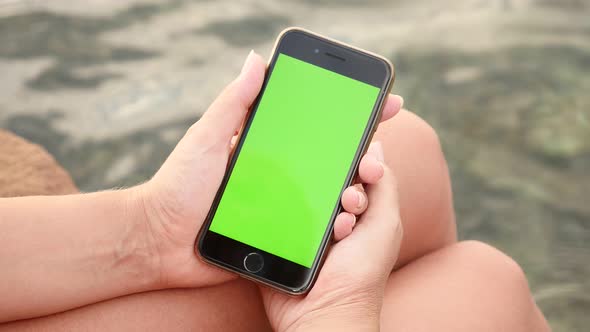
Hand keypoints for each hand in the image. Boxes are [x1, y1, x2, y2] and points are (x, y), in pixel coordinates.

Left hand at [139, 50, 404, 288]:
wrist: (159, 242)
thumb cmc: (178, 186)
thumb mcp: (206, 139)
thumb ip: (232, 104)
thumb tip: (257, 59)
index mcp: (263, 146)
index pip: (312, 124)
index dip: (347, 114)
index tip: (382, 104)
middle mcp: (275, 172)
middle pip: (326, 160)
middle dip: (359, 154)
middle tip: (378, 154)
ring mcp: (277, 204)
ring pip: (323, 196)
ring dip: (349, 192)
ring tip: (364, 189)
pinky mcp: (274, 234)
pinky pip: (308, 229)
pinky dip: (330, 226)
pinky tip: (348, 224)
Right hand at [260, 143, 402, 331]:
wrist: (325, 313)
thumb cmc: (362, 275)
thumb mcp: (386, 225)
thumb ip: (385, 186)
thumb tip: (376, 150)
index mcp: (360, 210)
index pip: (355, 171)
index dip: (360, 164)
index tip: (363, 169)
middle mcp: (332, 214)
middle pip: (328, 178)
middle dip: (341, 187)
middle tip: (349, 205)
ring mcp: (306, 225)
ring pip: (302, 191)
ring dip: (318, 204)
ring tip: (336, 229)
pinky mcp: (282, 234)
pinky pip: (277, 209)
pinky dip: (289, 213)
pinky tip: (307, 231)